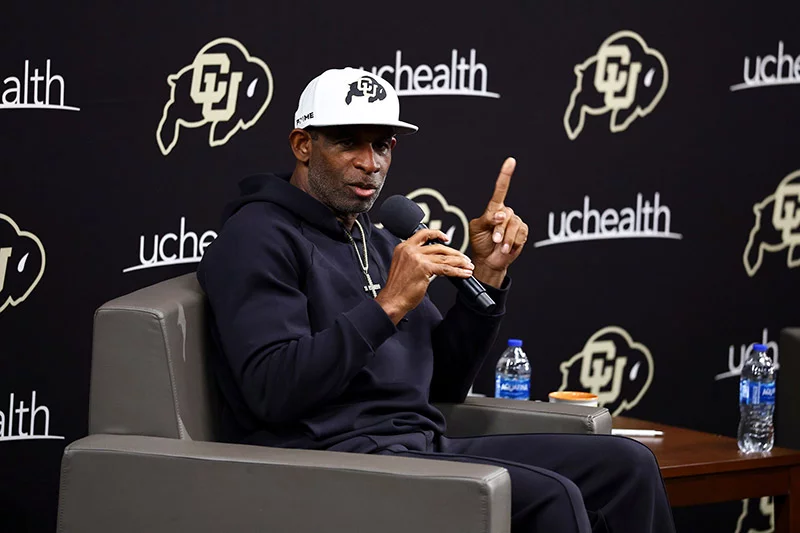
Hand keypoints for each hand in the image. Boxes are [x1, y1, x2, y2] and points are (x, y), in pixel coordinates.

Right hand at [376, 229, 473, 323]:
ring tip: (468, 266)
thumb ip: (416, 259)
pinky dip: (458, 271)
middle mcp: (410, 250)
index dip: (437, 234)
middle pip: (438, 247)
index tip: (446, 237)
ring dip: (459, 262)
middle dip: (454, 253)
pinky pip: (446, 269)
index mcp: (403, 247)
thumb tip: (433, 260)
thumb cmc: (397, 288)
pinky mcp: (424, 268)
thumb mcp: (404, 266)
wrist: (392, 299)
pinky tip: (464, 273)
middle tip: (464, 258)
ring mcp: (417, 258)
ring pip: (444, 257)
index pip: (423, 234)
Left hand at [468, 157, 528, 286]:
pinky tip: (507, 248)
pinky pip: (520, 235)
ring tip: (500, 246)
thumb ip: (488, 219)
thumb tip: (501, 215)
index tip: (511, 161)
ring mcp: (516, 222)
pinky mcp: (522, 233)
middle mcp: (506, 213)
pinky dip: (512, 243)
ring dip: (505, 238)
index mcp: (494, 209)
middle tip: (494, 240)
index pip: (501, 189)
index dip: (506, 175)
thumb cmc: (480, 243)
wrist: (488, 260)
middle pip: (506, 215)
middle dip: (499, 229)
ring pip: (514, 226)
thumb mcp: (478, 228)